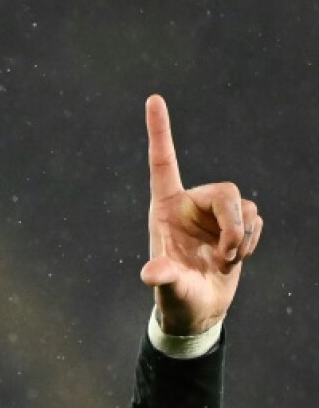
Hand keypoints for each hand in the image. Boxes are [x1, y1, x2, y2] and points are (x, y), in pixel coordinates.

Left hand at [140, 94, 262, 334]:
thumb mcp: (167, 287)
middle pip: (227, 190)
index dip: (160, 131)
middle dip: (234, 223)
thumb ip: (162, 277)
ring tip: (226, 260)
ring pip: (245, 206)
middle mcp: (189, 205)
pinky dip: (251, 241)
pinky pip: (256, 219)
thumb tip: (151, 274)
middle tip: (228, 253)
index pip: (163, 163)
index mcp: (165, 208)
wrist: (198, 309)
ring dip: (242, 236)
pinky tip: (235, 257)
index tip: (154, 98)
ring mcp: (214, 214)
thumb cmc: (176, 296)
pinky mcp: (235, 224)